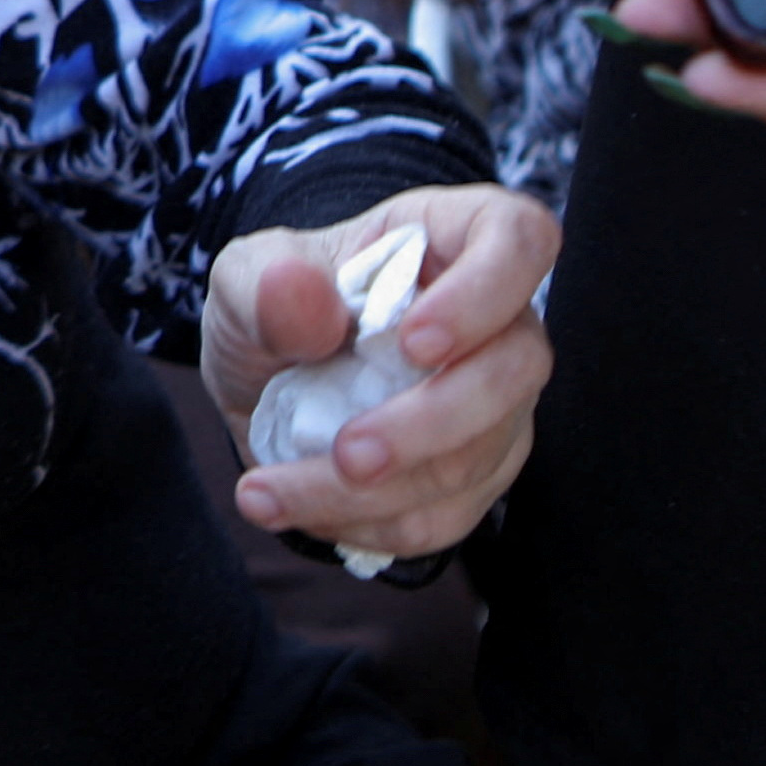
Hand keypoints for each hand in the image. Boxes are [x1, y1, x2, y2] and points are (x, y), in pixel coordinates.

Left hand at [199, 182, 560, 560]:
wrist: (268, 377)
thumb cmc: (275, 303)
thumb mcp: (246, 276)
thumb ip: (266, 282)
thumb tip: (302, 297)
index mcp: (455, 240)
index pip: (519, 240)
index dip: (483, 294)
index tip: (413, 342)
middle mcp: (499, 322)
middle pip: (516, 371)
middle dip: (428, 425)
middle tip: (347, 454)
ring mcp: (498, 404)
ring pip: (477, 460)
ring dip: (376, 495)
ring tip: (271, 493)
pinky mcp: (477, 473)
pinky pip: (445, 516)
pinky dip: (369, 525)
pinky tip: (301, 509)